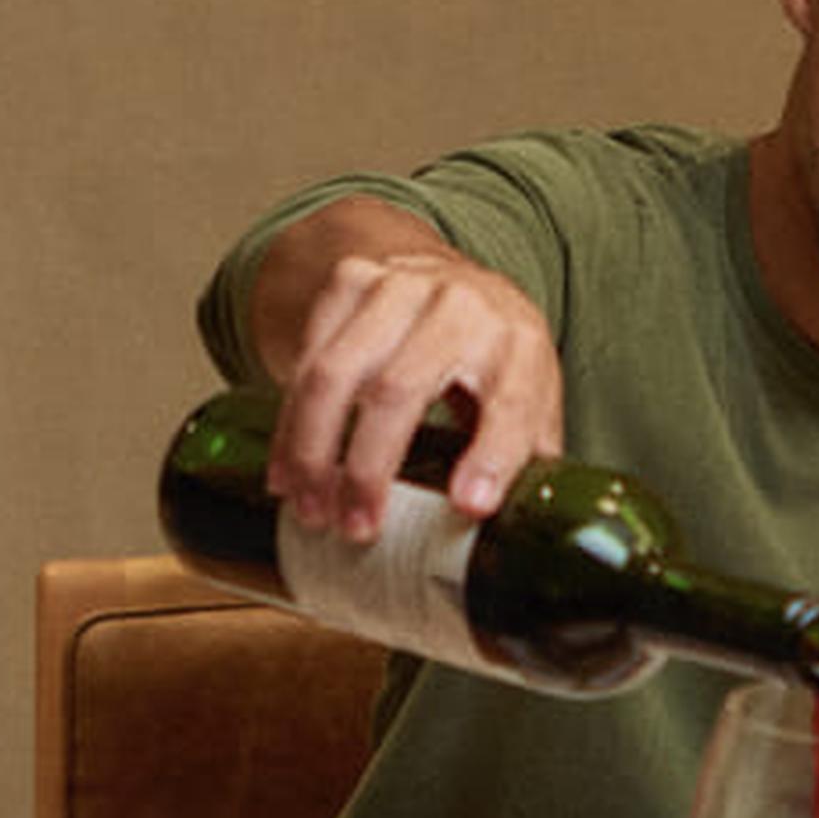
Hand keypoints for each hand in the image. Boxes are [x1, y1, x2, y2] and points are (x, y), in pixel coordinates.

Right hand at [272, 238, 566, 539]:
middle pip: (399, 389)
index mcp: (518, 345)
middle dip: (368, 469)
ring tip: (309, 507)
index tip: (468, 506)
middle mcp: (460, 306)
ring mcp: (398, 286)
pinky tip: (287, 469)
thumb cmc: (495, 358)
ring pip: (335, 373)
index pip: (510, 401)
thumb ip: (523, 464)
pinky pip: (305, 356)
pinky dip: (288, 422)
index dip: (491, 456)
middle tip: (356, 529)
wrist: (456, 277)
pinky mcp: (349, 282)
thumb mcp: (531, 401)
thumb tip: (502, 539)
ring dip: (312, 450)